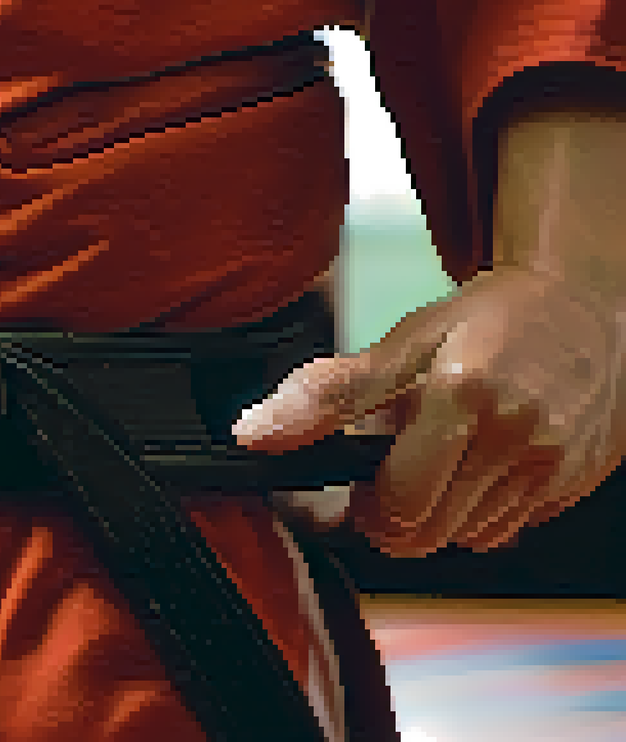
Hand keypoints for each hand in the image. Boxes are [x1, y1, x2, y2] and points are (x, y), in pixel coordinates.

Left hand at [233, 266, 625, 556]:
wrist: (587, 303)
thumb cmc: (488, 321)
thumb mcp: (401, 341)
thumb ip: (329, 393)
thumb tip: (253, 433)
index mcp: (464, 396)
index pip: (396, 504)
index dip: (363, 504)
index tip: (356, 483)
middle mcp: (517, 436)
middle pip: (428, 535)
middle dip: (395, 518)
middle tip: (390, 476)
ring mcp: (553, 464)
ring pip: (468, 538)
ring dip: (439, 514)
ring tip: (439, 459)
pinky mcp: (575, 482)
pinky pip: (510, 528)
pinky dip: (481, 511)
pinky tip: (478, 466)